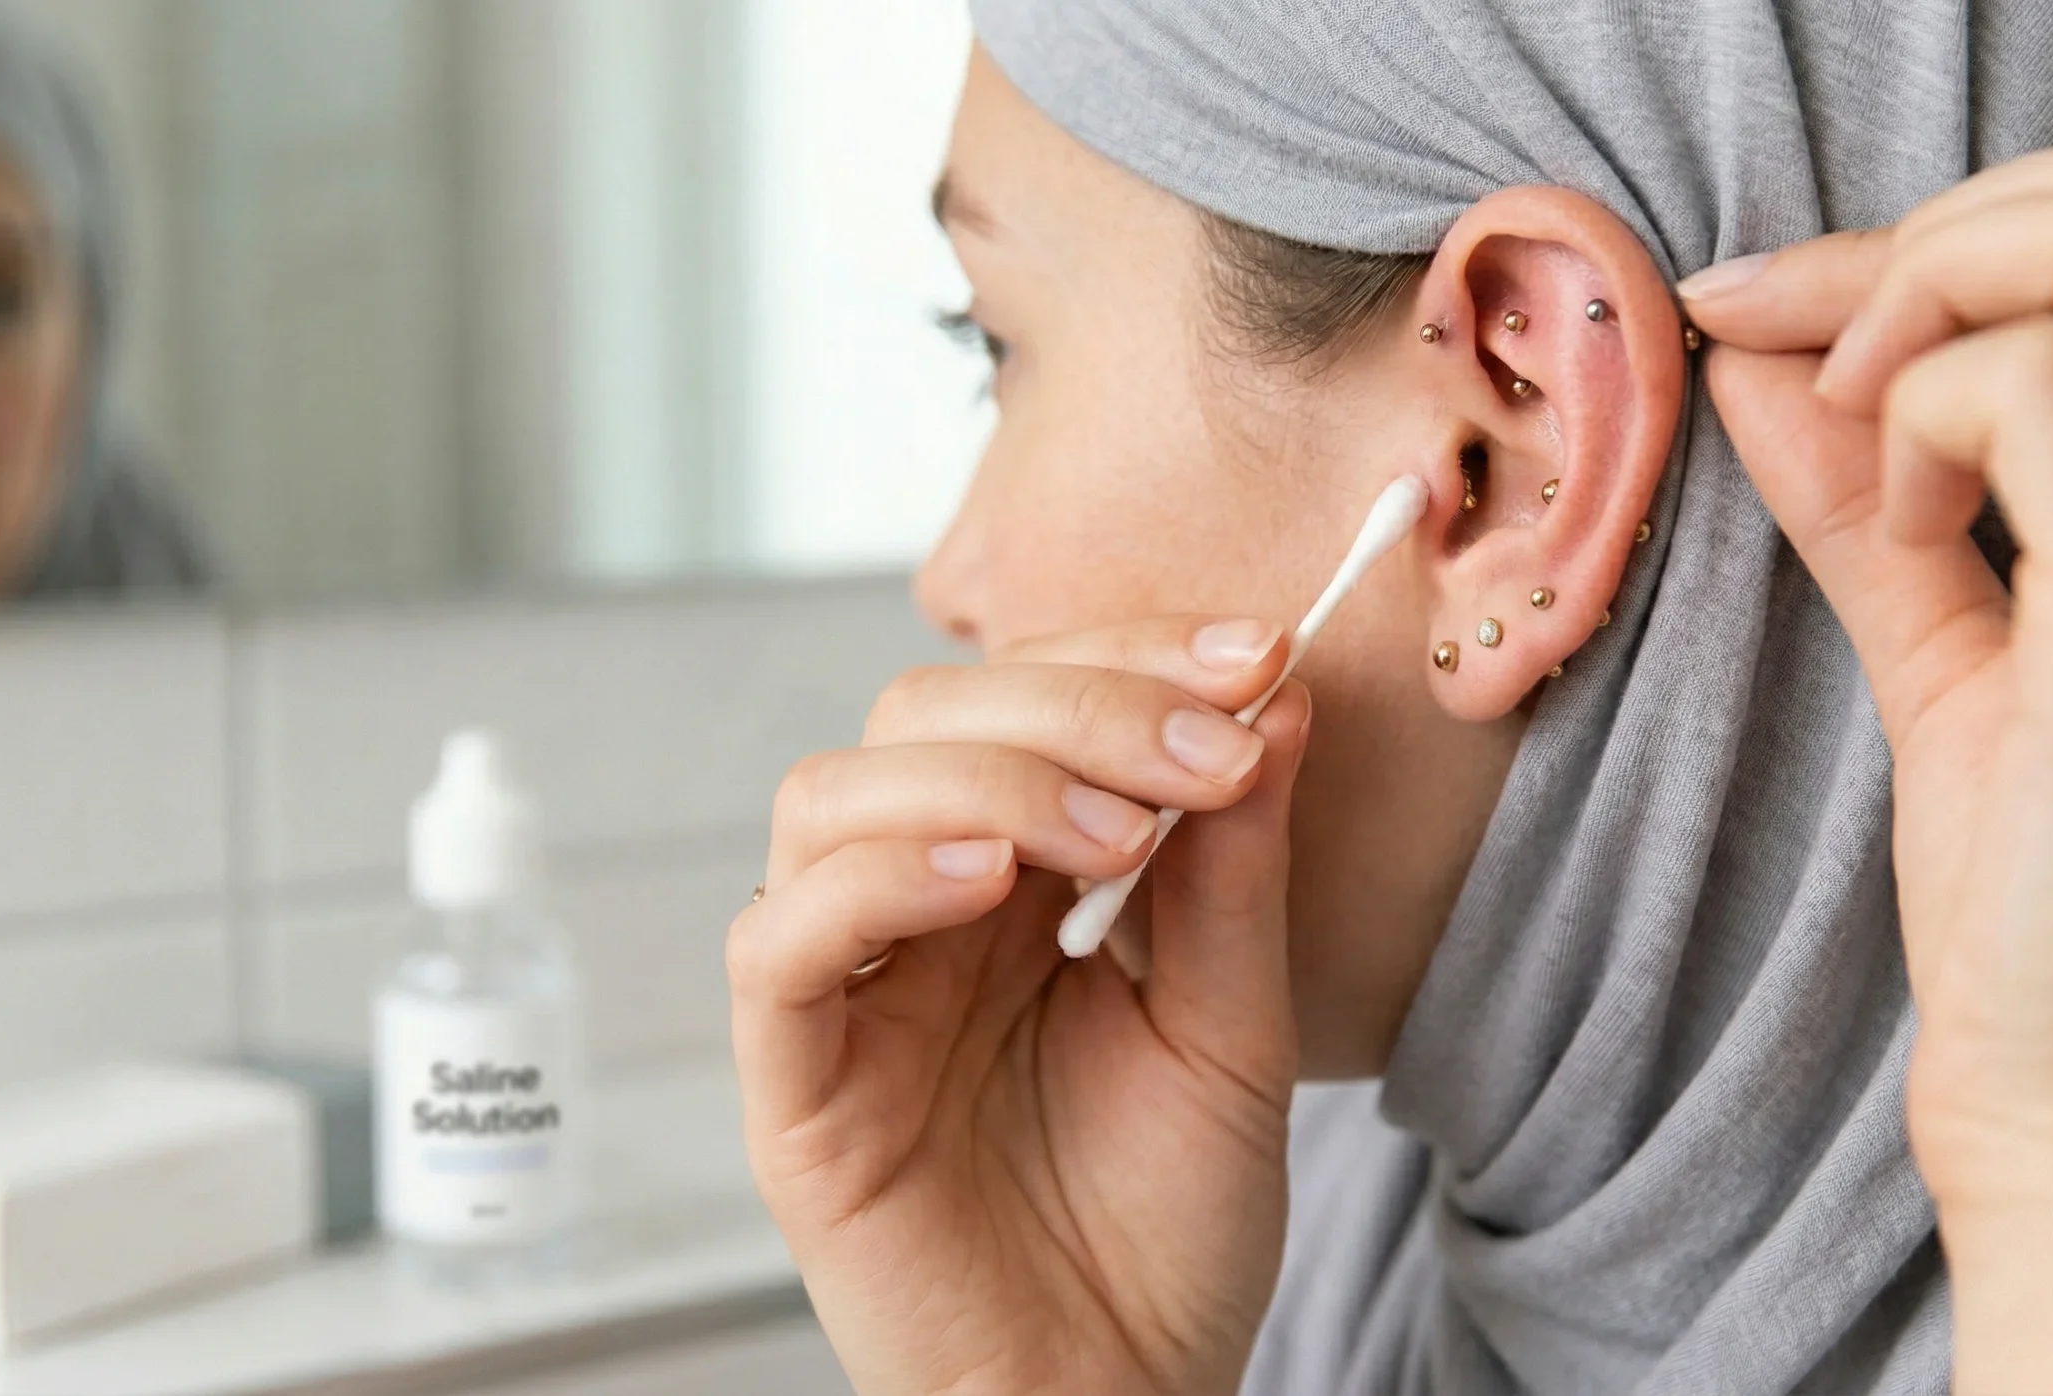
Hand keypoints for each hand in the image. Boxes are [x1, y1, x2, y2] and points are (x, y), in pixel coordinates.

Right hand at [729, 616, 1309, 1394]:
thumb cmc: (1170, 1237)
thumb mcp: (1234, 1031)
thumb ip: (1235, 872)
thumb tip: (1275, 695)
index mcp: (1010, 888)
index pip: (1023, 703)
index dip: (1125, 657)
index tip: (1254, 658)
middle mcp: (913, 920)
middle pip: (920, 718)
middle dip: (1071, 702)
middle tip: (1205, 751)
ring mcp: (847, 1001)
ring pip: (828, 798)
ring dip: (980, 776)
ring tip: (1113, 835)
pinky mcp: (796, 1092)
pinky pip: (776, 947)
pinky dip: (868, 881)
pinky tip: (985, 880)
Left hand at [1686, 112, 2052, 1389]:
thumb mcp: (1953, 668)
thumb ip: (1871, 509)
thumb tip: (1764, 365)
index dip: (1948, 230)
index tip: (1783, 321)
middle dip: (1937, 225)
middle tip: (1822, 360)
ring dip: (1929, 290)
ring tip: (1860, 440)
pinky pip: (2040, 397)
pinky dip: (1916, 414)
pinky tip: (1887, 527)